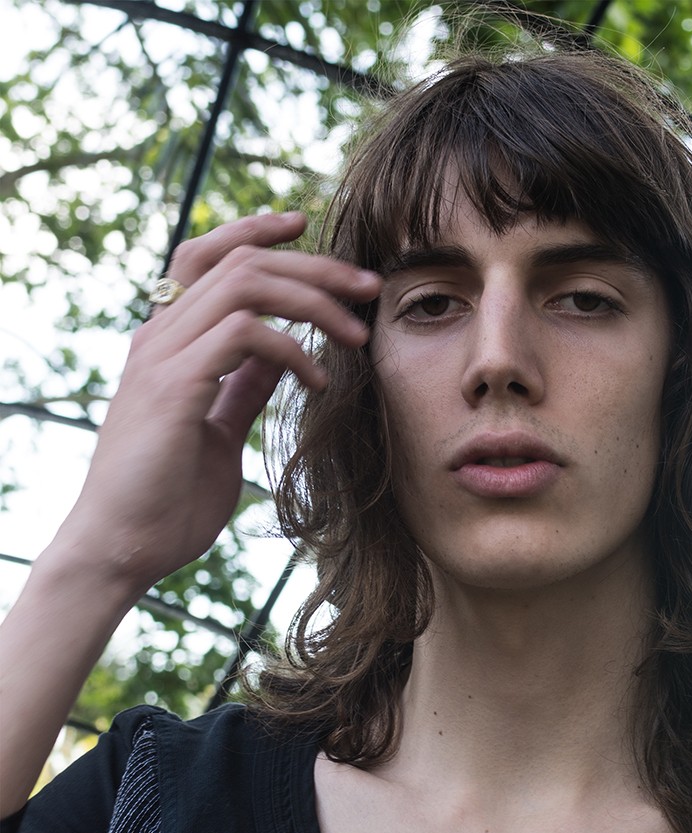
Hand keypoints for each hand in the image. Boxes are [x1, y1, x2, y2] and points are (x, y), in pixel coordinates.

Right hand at [54, 211, 380, 597]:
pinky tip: (318, 381)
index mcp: (166, 342)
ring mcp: (162, 357)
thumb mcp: (220, 432)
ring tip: (355, 335)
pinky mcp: (173, 386)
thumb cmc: (167, 499)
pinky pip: (244, 335)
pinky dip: (292, 349)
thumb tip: (283, 355)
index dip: (253, 231)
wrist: (123, 547)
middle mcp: (159, 337)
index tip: (304, 227)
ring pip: (245, 283)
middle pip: (238, 260)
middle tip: (368, 286)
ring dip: (313, 299)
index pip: (206, 257)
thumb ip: (244, 388)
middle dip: (313, 265)